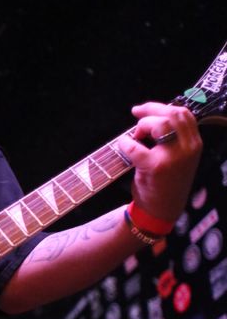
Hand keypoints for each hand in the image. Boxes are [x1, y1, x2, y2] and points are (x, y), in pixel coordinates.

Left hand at [118, 102, 202, 223]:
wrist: (160, 211)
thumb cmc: (165, 183)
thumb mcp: (177, 158)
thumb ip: (172, 138)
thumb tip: (151, 115)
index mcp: (194, 145)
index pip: (183, 114)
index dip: (162, 106)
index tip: (145, 109)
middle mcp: (189, 149)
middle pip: (172, 114)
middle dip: (150, 110)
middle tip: (135, 114)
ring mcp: (174, 157)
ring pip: (159, 124)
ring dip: (142, 125)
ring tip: (135, 136)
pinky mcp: (156, 166)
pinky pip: (136, 146)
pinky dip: (125, 143)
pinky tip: (123, 146)